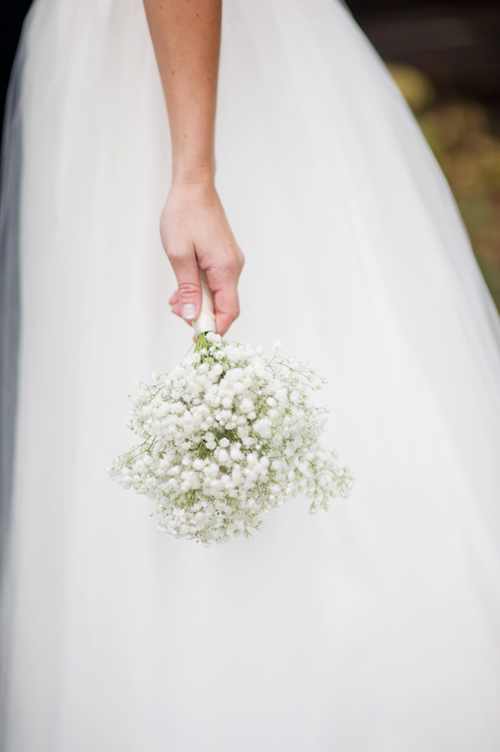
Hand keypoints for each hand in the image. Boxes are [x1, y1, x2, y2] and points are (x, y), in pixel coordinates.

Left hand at [161, 181, 244, 336]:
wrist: (193, 187)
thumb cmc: (184, 216)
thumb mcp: (179, 256)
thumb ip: (187, 290)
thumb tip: (191, 317)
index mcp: (225, 269)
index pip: (229, 312)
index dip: (215, 329)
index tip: (196, 337)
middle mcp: (233, 267)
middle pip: (225, 306)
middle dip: (202, 316)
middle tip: (177, 313)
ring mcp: (230, 262)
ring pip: (219, 295)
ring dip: (199, 303)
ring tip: (174, 301)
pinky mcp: (224, 257)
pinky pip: (216, 282)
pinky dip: (200, 291)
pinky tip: (181, 290)